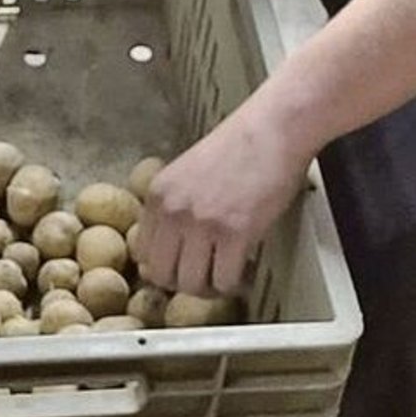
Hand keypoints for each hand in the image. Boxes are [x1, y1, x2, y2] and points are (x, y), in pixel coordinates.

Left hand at [134, 103, 313, 297]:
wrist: (271, 129)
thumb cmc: (239, 146)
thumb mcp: (187, 172)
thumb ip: (175, 205)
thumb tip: (174, 245)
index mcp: (158, 195)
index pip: (143, 253)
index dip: (166, 265)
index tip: (184, 267)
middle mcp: (173, 211)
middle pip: (162, 275)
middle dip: (184, 283)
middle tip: (206, 278)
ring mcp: (202, 223)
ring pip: (192, 284)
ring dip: (211, 287)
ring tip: (227, 276)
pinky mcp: (234, 233)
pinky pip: (225, 280)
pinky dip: (236, 283)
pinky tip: (245, 272)